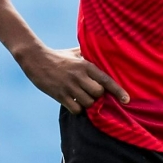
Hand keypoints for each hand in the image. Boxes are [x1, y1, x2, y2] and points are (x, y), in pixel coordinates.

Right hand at [15, 44, 129, 113]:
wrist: (35, 59)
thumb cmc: (58, 56)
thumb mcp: (75, 53)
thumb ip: (89, 55)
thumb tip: (104, 52)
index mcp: (86, 65)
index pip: (106, 80)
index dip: (118, 91)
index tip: (127, 100)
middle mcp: (79, 76)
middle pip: (98, 94)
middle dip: (98, 96)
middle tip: (92, 93)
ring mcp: (69, 86)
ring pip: (88, 103)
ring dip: (88, 104)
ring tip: (82, 97)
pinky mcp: (59, 95)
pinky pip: (76, 109)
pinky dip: (77, 109)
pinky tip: (74, 103)